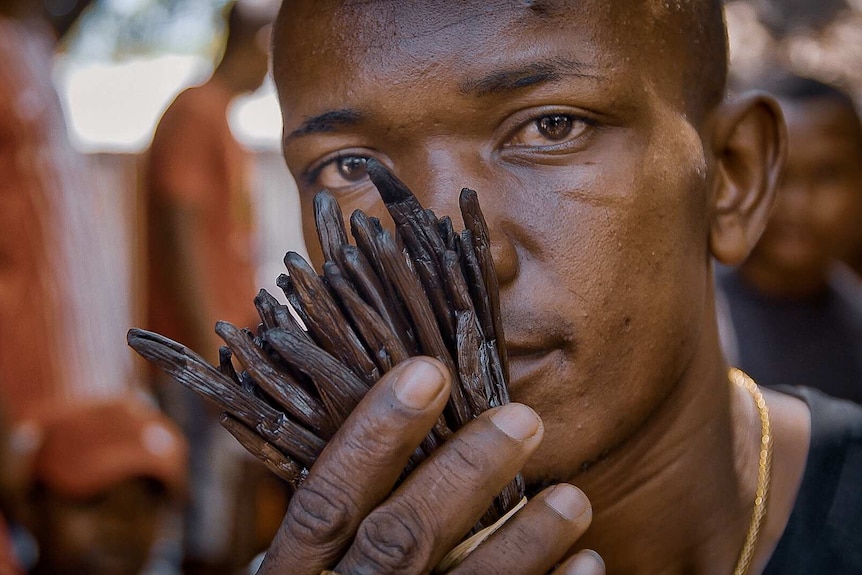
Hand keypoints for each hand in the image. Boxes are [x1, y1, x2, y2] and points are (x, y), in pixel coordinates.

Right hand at [257, 357, 601, 574]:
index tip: (428, 373)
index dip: (375, 434)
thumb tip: (372, 420)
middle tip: (523, 419)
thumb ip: (325, 520)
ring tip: (573, 498)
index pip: (327, 501)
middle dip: (464, 473)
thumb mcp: (297, 570)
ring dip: (526, 541)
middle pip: (400, 539)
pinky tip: (587, 563)